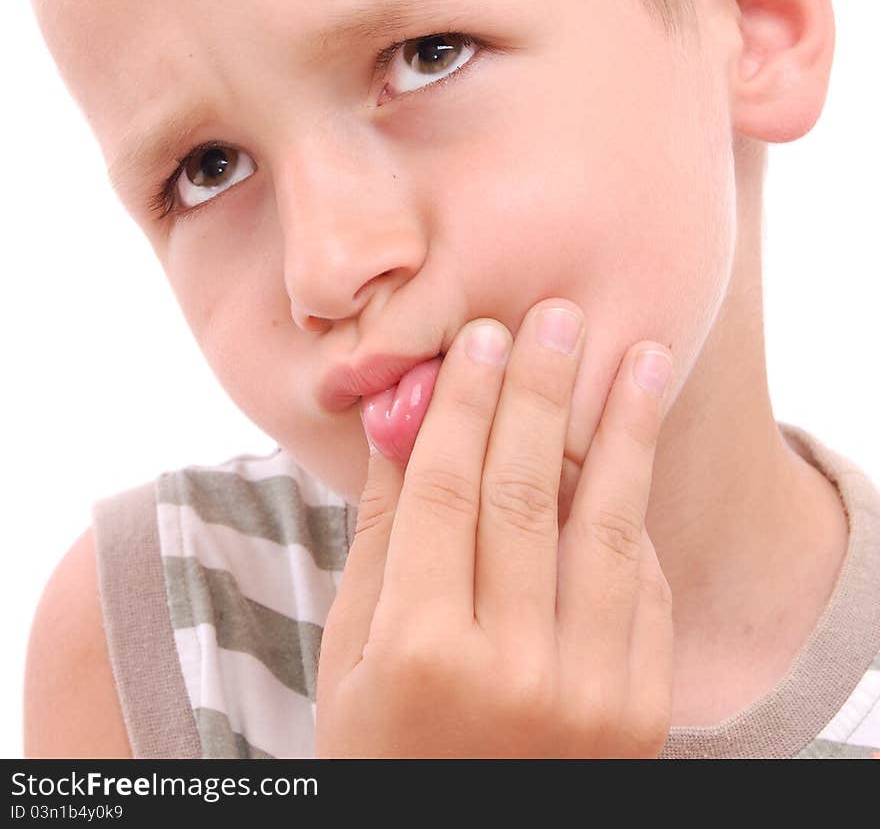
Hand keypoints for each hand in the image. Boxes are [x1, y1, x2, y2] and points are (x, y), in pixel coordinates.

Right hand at [314, 298, 673, 757]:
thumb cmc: (385, 746)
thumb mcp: (352, 650)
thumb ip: (384, 528)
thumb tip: (405, 410)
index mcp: (422, 653)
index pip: (445, 493)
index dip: (465, 406)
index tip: (482, 336)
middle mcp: (511, 671)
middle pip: (526, 494)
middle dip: (543, 393)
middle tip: (557, 316)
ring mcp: (588, 695)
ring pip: (605, 528)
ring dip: (626, 431)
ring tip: (641, 355)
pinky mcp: (639, 712)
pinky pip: (640, 587)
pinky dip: (633, 517)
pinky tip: (635, 452)